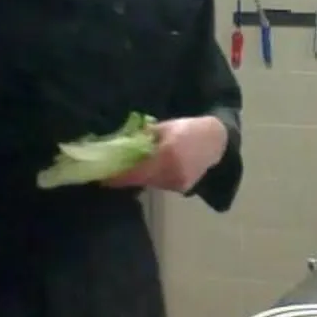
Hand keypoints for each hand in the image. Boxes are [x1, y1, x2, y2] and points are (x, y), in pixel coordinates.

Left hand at [102, 115, 227, 192]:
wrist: (216, 143)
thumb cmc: (188, 129)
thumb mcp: (164, 128)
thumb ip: (143, 137)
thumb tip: (119, 142)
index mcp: (166, 154)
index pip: (134, 170)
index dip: (116, 175)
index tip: (100, 174)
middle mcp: (171, 172)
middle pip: (137, 179)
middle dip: (122, 176)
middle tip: (107, 172)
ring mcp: (176, 183)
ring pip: (147, 183)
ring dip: (135, 177)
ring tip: (125, 169)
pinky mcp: (180, 188)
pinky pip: (157, 183)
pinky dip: (149, 177)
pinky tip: (147, 169)